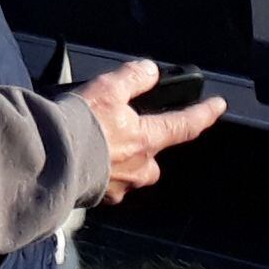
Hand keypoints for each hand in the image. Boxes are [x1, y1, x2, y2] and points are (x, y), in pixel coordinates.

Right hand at [73, 59, 226, 203]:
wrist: (51, 158)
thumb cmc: (80, 125)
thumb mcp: (108, 88)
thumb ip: (132, 78)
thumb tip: (150, 71)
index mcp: (146, 139)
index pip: (184, 125)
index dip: (203, 114)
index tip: (217, 107)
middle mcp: (139, 166)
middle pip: (154, 159)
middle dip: (148, 149)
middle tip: (131, 136)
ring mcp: (120, 185)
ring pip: (132, 175)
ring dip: (123, 164)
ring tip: (100, 150)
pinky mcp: (100, 197)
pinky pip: (108, 187)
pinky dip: (101, 175)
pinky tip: (85, 164)